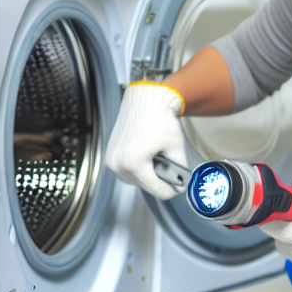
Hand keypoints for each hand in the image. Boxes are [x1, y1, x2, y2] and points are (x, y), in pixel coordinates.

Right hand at [105, 82, 186, 199]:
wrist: (145, 100)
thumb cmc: (160, 119)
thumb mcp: (176, 148)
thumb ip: (180, 170)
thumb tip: (181, 183)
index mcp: (134, 164)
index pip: (157, 190)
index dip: (172, 189)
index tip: (180, 185)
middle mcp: (118, 165)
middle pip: (146, 186)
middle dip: (160, 180)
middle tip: (170, 166)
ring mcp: (111, 161)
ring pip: (135, 181)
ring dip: (148, 175)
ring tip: (158, 159)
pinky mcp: (109, 155)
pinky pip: (126, 171)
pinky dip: (138, 168)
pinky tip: (147, 156)